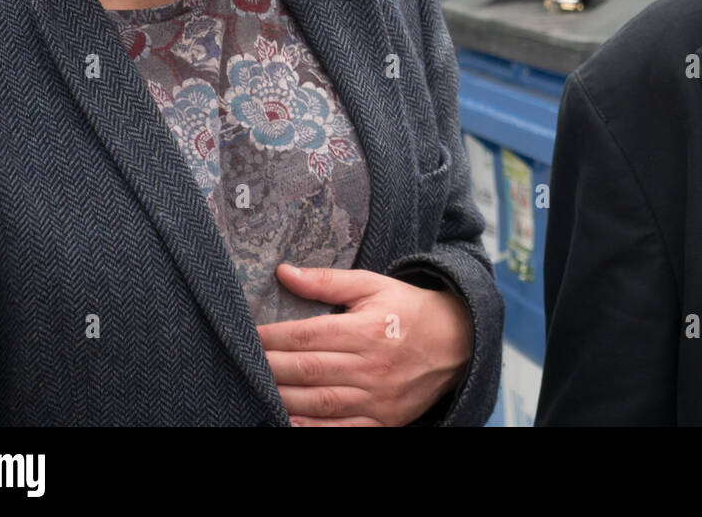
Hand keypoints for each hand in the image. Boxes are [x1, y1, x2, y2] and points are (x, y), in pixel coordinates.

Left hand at [257, 263, 472, 425]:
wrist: (457, 342)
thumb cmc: (409, 310)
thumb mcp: (373, 285)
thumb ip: (327, 281)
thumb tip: (285, 273)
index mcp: (368, 330)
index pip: (307, 336)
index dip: (273, 337)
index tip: (249, 334)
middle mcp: (372, 366)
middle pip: (308, 370)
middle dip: (270, 367)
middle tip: (244, 362)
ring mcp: (378, 398)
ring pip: (318, 402)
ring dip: (282, 397)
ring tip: (257, 388)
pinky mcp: (384, 420)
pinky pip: (341, 429)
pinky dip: (311, 428)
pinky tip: (286, 420)